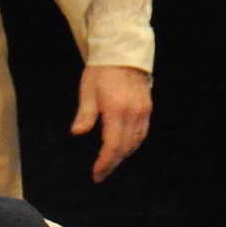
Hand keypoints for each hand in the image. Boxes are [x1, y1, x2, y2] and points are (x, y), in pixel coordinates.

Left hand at [70, 65, 153, 182]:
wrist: (123, 52)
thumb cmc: (101, 71)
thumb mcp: (88, 90)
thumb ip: (85, 114)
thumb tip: (78, 132)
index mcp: (117, 109)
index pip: (113, 145)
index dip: (105, 162)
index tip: (97, 173)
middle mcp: (133, 113)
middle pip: (125, 148)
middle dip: (112, 163)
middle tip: (101, 174)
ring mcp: (143, 111)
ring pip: (135, 142)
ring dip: (123, 156)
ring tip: (110, 164)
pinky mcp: (147, 108)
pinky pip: (142, 133)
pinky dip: (133, 144)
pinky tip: (124, 149)